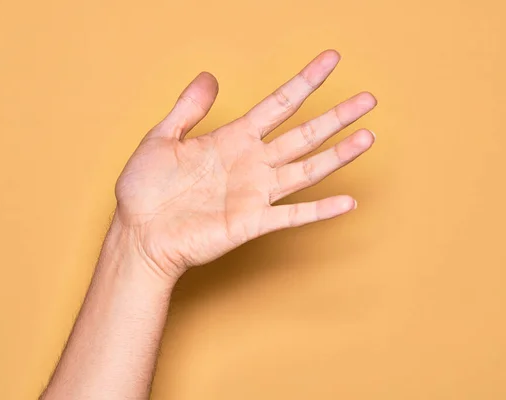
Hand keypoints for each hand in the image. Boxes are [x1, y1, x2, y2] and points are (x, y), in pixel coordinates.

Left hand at [114, 50, 376, 278]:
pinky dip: (320, 210)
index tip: (330, 60)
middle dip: (336, 116)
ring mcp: (256, 194)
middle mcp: (252, 163)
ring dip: (339, 154)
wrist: (138, 233)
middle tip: (367, 98)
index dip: (306, 81)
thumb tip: (209, 76)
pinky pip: (293, 216)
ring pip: (307, 169)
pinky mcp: (252, 223)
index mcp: (233, 139)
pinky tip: (348, 201)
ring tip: (367, 136)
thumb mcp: (162, 137)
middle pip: (304, 133)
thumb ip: (189, 108)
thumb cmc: (146, 189)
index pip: (279, 103)